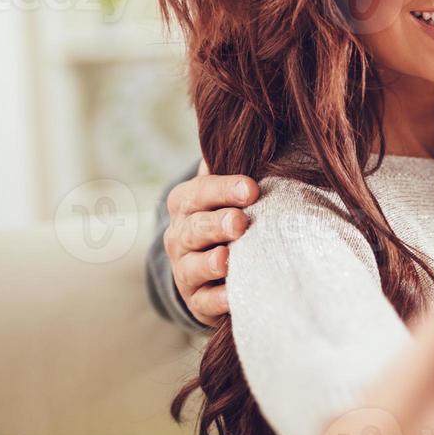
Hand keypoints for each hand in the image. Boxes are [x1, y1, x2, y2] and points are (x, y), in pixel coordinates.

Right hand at [163, 160, 258, 324]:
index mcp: (187, 202)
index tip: (252, 188)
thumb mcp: (232, 189)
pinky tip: (233, 296)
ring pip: (194, 265)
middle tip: (240, 222)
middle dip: (217, 224)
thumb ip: (238, 165)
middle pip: (195, 228)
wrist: (214, 265)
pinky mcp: (197, 301)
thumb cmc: (232, 214)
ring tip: (229, 258)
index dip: (225, 189)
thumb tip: (253, 133)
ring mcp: (185, 270)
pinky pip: (204, 301)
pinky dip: (218, 299)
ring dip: (213, 262)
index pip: (201, 191)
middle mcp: (180, 235)